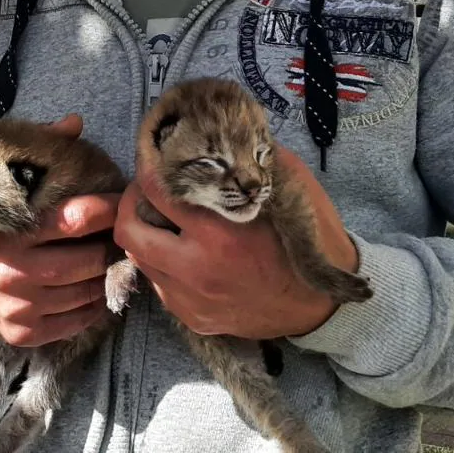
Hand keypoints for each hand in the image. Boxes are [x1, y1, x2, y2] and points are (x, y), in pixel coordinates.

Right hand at [0, 114, 120, 347]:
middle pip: (84, 261)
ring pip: (84, 293)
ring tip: (110, 261)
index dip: (104, 209)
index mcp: (9, 231)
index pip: (71, 220)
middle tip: (120, 237)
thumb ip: (40, 155)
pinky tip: (93, 289)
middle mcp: (11, 272)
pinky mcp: (22, 333)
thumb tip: (74, 122)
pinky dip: (92, 306)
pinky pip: (75, 322)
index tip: (120, 201)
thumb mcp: (7, 189)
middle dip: (108, 248)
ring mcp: (17, 307)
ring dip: (104, 277)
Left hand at [113, 146, 358, 339]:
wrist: (323, 305)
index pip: (155, 189)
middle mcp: (198, 269)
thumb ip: (245, 159)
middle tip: (148, 191)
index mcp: (220, 232)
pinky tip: (186, 252)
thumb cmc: (310, 236)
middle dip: (131, 204)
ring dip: (147, 234)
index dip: (146, 165)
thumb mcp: (287, 184)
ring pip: (140, 259)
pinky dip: (164, 263)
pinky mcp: (194, 319)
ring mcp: (192, 299)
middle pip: (130, 231)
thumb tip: (208, 134)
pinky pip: (160, 285)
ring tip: (168, 221)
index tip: (151, 155)